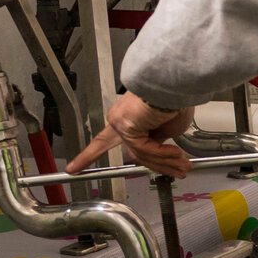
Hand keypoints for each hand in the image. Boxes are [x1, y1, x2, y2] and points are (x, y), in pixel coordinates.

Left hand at [67, 93, 193, 177]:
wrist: (175, 84)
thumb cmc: (174, 100)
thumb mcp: (167, 127)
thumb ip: (157, 141)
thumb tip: (158, 152)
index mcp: (126, 118)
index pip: (103, 141)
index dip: (88, 155)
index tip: (72, 169)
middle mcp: (118, 119)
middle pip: (133, 153)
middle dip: (161, 166)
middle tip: (181, 172)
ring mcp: (119, 122)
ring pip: (141, 154)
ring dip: (166, 162)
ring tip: (184, 165)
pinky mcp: (125, 125)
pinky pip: (144, 150)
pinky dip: (163, 154)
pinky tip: (176, 153)